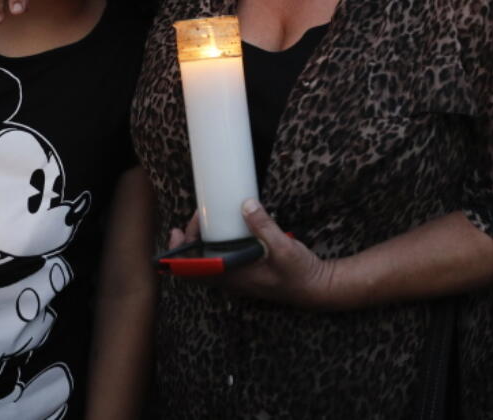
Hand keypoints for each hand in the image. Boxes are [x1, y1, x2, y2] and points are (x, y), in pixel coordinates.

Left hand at [167, 200, 334, 308]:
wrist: (315, 287)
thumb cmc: (299, 273)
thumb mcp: (283, 247)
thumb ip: (264, 226)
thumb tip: (246, 205)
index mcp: (234, 276)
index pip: (195, 271)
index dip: (179, 254)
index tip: (176, 232)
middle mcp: (231, 279)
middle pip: (197, 263)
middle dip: (191, 239)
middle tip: (198, 215)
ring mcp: (237, 276)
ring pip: (208, 261)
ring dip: (202, 241)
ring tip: (206, 219)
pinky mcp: (245, 271)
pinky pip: (220, 259)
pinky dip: (215, 244)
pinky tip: (222, 228)